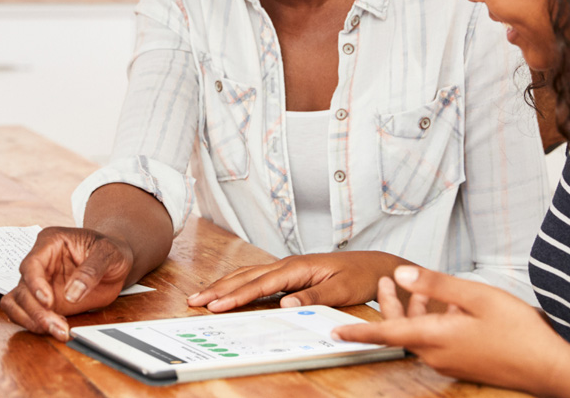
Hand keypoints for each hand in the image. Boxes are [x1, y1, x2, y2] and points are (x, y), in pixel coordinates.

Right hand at [0, 226, 133, 340]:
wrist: (117, 262)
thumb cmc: (111, 250)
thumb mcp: (109, 253)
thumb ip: (92, 270)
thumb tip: (72, 293)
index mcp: (52, 242)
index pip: (32, 263)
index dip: (36, 284)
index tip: (49, 301)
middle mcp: (40, 262)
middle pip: (23, 288)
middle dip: (37, 311)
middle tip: (58, 325)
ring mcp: (38, 282)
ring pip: (18, 304)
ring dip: (33, 321)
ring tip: (58, 330)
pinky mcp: (41, 300)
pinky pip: (24, 314)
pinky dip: (34, 324)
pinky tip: (55, 328)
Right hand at [188, 251, 405, 312]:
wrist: (374, 266)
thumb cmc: (359, 276)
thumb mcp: (341, 290)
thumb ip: (313, 296)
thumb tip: (285, 304)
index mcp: (298, 266)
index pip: (261, 283)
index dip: (236, 295)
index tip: (215, 305)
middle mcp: (289, 264)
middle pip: (248, 276)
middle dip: (220, 288)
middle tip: (194, 300)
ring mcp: (289, 267)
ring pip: (250, 275)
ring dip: (225, 285)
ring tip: (203, 295)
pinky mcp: (292, 273)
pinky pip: (259, 278)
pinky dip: (240, 284)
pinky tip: (230, 290)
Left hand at [332, 266, 569, 395]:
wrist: (549, 367)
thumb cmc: (517, 330)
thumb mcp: (475, 296)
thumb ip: (435, 285)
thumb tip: (402, 274)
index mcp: (436, 338)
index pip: (387, 333)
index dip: (359, 332)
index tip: (335, 333)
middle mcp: (438, 354)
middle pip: (402, 330)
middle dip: (389, 306)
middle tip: (382, 281)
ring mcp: (451, 361)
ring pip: (420, 333)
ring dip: (412, 310)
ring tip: (411, 284)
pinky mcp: (463, 362)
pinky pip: (436, 339)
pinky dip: (431, 320)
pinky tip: (447, 304)